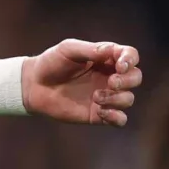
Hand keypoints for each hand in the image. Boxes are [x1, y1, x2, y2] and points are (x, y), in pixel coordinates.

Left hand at [22, 39, 141, 126]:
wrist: (33, 85)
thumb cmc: (50, 63)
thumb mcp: (68, 50)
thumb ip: (90, 50)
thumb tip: (112, 52)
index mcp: (104, 59)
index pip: (130, 56)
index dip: (130, 60)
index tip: (120, 65)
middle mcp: (108, 76)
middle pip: (135, 78)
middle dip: (128, 81)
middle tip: (111, 82)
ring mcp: (104, 96)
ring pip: (128, 99)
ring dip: (117, 98)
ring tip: (96, 97)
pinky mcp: (97, 113)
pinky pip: (119, 119)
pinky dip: (116, 117)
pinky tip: (101, 112)